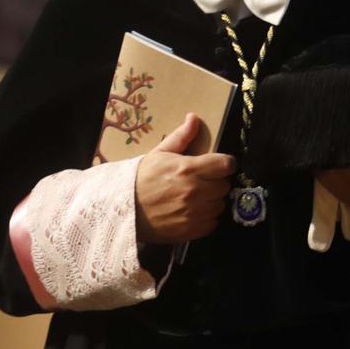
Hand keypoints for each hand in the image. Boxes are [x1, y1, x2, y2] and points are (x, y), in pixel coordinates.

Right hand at [134, 115, 235, 244]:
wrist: (124, 208)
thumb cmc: (142, 178)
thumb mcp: (160, 153)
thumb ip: (181, 137)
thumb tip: (194, 118)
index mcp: (188, 168)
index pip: (226, 164)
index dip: (225, 164)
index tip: (219, 165)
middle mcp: (194, 191)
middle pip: (224, 185)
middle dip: (216, 182)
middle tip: (203, 182)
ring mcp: (194, 213)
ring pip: (220, 205)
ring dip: (212, 200)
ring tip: (197, 198)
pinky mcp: (191, 230)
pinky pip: (213, 223)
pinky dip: (207, 218)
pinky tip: (194, 212)